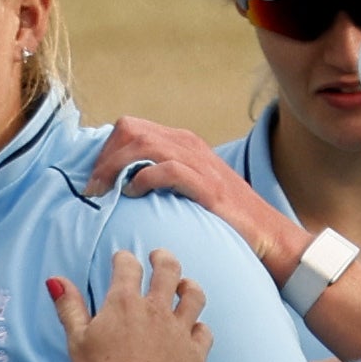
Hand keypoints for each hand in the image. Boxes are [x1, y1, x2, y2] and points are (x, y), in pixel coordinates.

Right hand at [58, 250, 215, 361]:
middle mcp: (155, 310)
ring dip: (189, 287)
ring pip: (194, 295)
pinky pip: (204, 332)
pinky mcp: (195, 353)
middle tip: (158, 258)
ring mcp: (179, 330)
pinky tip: (194, 329)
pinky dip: (200, 328)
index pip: (127, 266)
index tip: (121, 260)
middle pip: (168, 269)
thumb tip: (55, 280)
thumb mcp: (76, 340)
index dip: (124, 259)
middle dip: (163, 258)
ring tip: (184, 286)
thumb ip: (69, 307)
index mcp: (124, 303)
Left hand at [86, 118, 285, 268]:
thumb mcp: (187, 189)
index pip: (129, 128)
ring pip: (142, 144)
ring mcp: (198, 161)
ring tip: (104, 193)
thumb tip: (122, 188)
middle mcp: (187, 144)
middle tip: (93, 189)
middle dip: (104, 158)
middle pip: (129, 129)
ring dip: (115, 167)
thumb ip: (161, 180)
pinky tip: (134, 193)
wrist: (267, 233)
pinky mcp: (207, 184)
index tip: (94, 180)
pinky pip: (166, 168)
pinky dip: (143, 177)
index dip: (105, 151)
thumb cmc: (224, 218)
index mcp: (181, 142)